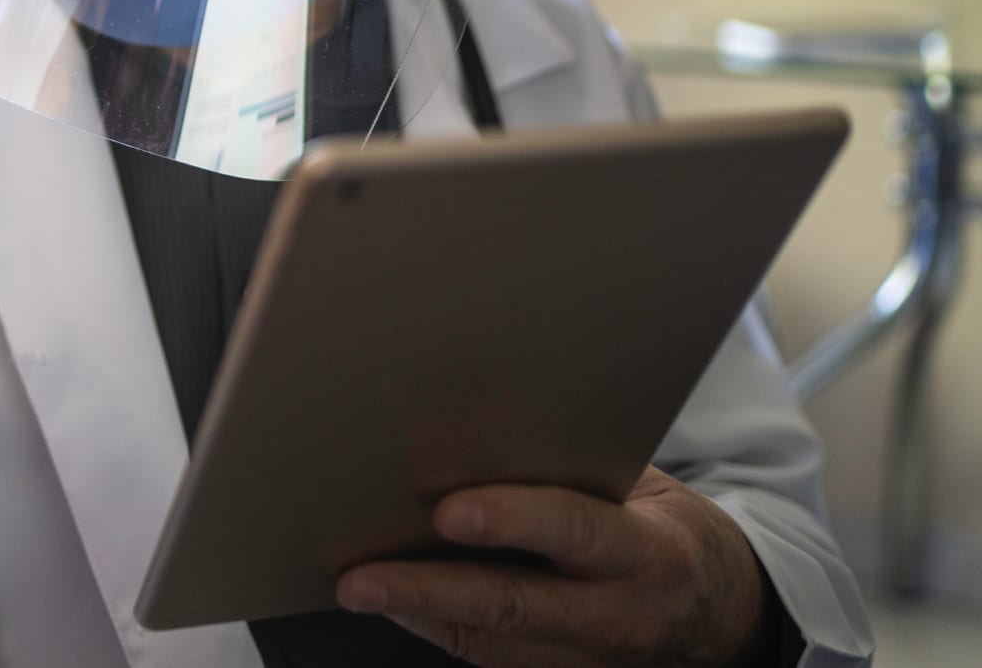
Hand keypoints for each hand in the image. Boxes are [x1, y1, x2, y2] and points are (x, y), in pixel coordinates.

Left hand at [335, 466, 774, 666]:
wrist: (720, 607)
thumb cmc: (663, 526)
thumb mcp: (643, 489)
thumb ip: (574, 470)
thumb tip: (483, 431)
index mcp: (649, 554)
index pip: (576, 531)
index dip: (512, 520)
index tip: (447, 511)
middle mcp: (620, 616)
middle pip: (513, 606)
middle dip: (428, 591)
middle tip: (360, 577)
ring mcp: (591, 660)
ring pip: (491, 644)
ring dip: (417, 613)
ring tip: (356, 585)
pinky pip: (489, 657)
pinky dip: (436, 627)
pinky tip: (394, 600)